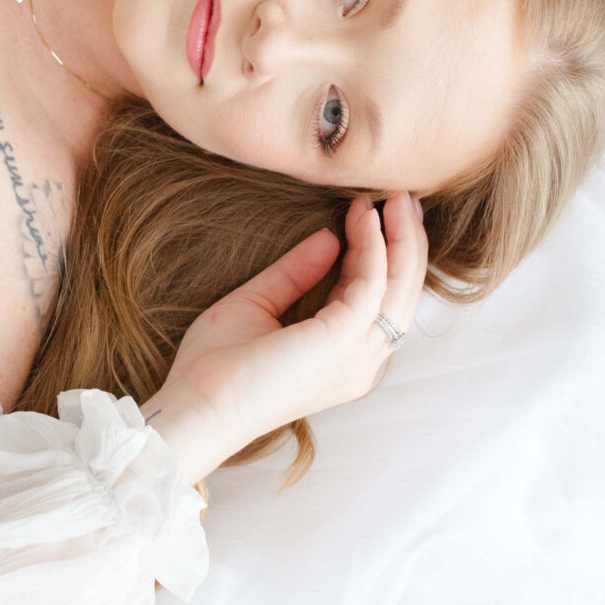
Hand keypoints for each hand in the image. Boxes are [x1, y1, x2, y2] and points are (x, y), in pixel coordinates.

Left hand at [142, 191, 428, 484]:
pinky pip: (373, 283)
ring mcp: (356, 355)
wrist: (197, 405)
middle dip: (408, 243)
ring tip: (396, 199)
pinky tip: (365, 219)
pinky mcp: (342, 340)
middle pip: (403, 295)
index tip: (370, 213)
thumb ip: (294, 274)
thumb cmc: (217, 367)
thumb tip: (327, 239)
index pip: (377, 301)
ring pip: (400, 288)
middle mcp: (360, 362)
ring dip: (400, 239)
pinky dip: (374, 246)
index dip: (380, 255)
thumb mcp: (258, 305)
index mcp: (343, 360)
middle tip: (403, 199)